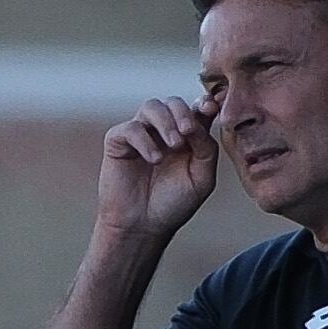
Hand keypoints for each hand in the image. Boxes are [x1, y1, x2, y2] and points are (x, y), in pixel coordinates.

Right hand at [97, 93, 220, 246]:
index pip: (195, 110)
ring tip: (174, 145)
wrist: (144, 225)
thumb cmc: (173, 203)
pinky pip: (131, 128)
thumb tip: (200, 122)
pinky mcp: (118, 142)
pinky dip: (144, 140)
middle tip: (188, 131)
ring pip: (151, 106)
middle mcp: (164, 131)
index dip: (203, 103)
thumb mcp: (201, 179)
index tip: (209, 108)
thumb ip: (206, 149)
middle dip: (183, 112)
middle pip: (173, 102)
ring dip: (166, 121)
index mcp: (187, 137)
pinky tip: (154, 160)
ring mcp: (141, 134)